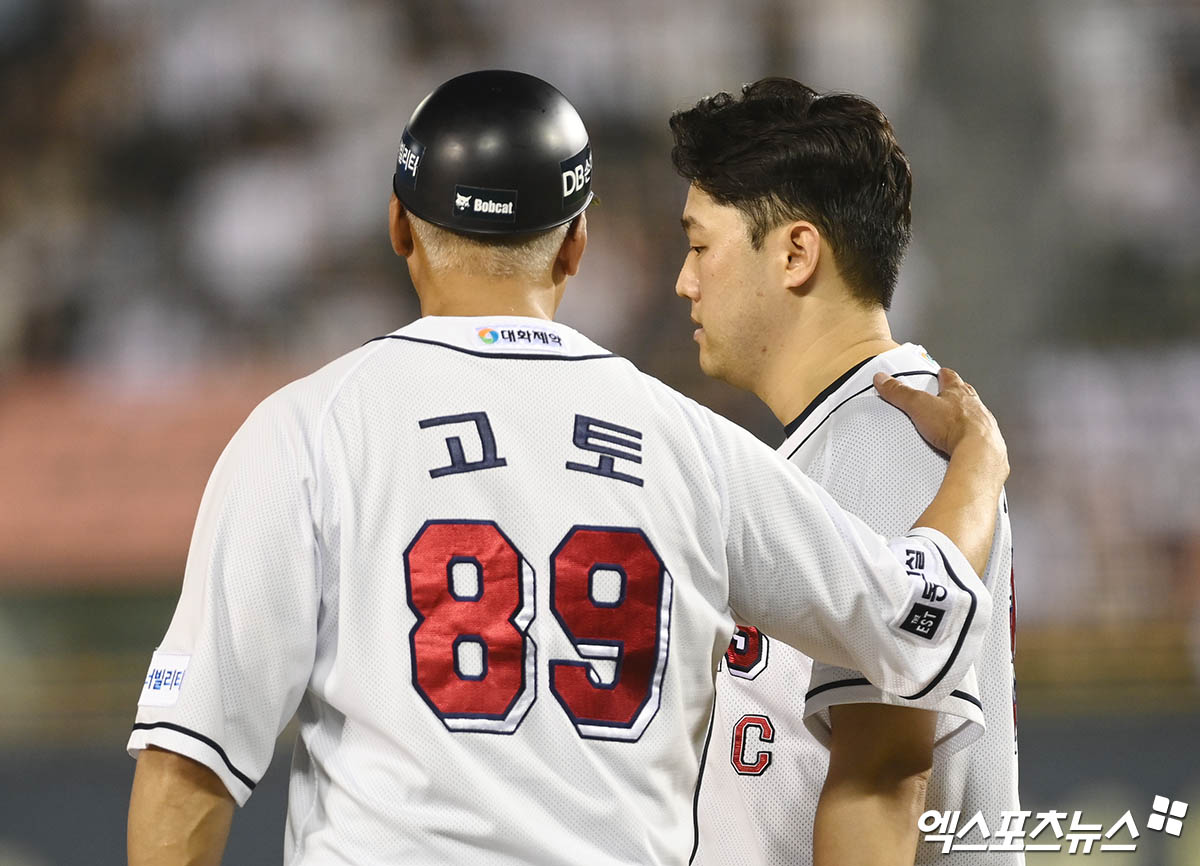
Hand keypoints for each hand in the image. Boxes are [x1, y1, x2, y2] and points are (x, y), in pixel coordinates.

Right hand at [873, 368, 1008, 477]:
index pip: (950, 377)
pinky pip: (974, 438)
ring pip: (971, 416)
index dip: (943, 374)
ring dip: (961, 419)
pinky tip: (956, 446)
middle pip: (964, 395)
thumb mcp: (919, 405)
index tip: (940, 373)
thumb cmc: (957, 426)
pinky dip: (966, 440)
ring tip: (947, 427)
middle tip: (942, 400)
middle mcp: (974, 405)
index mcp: (959, 392)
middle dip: (954, 396)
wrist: (979, 451)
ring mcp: (982, 424)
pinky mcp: (984, 442)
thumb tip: (884, 380)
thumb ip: (900, 392)